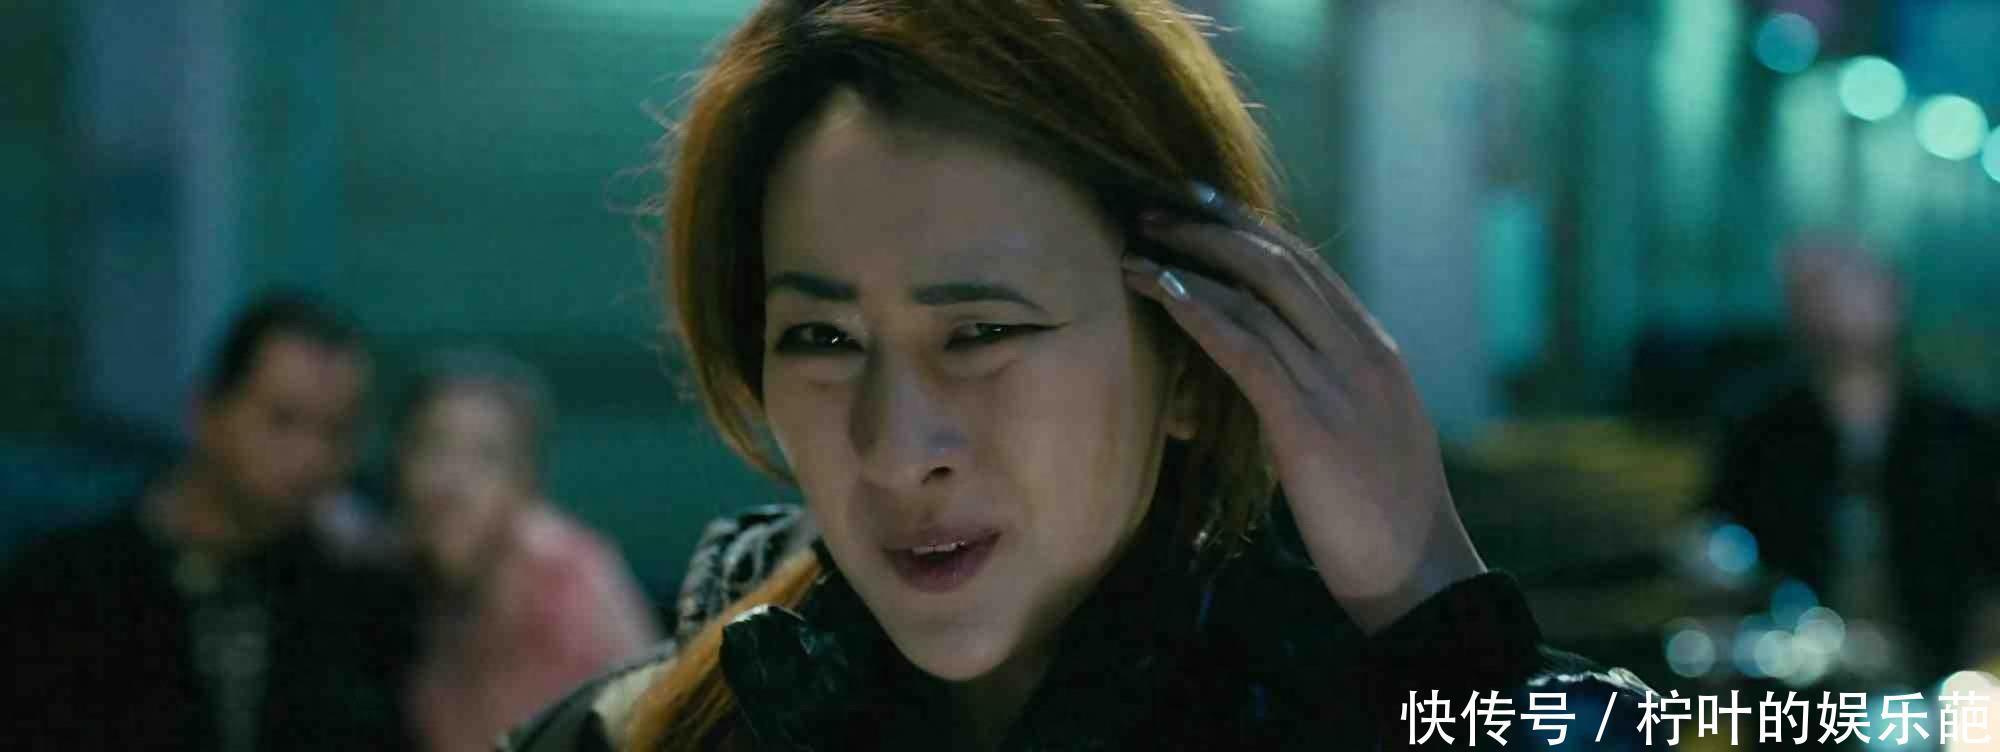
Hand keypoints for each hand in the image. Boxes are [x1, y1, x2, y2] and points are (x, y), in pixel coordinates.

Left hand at [1121, 183, 1485, 633]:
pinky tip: (1161, 293)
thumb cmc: (1383, 519)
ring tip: (1137, 249)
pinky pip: (1247, 349)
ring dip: (1190, 264)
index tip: (1197, 205)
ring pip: (1258, 295)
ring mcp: (1339, 383)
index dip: (1246, 229)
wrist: (1420, 576)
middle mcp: (1361, 352)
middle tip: (1153, 210)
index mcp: (1375, 351)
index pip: (1306, 266)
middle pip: (1279, 262)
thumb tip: (1270, 370)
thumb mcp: (1363, 433)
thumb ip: (1326, 390)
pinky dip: (1199, 313)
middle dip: (1211, 229)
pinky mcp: (1308, 423)